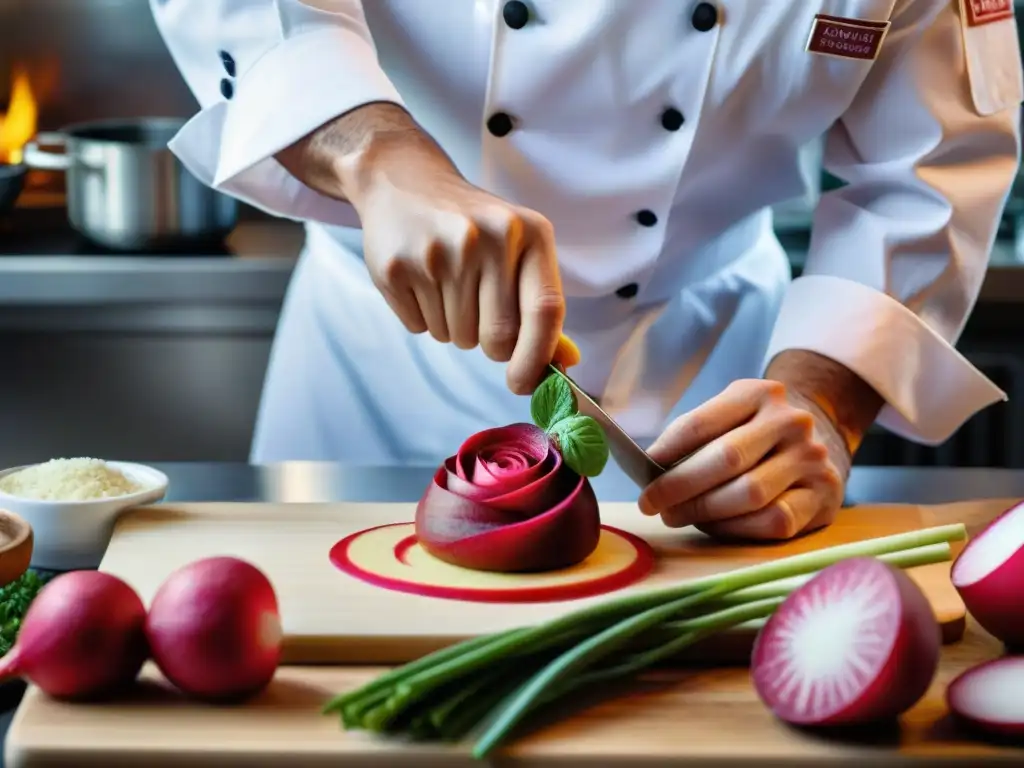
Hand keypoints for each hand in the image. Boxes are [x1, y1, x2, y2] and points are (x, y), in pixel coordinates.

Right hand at [276, 104, 564, 393]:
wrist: (405, 182)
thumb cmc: (475, 226)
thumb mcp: (518, 249)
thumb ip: (542, 306)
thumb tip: (566, 364)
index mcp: (529, 232)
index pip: (545, 311)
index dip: (537, 358)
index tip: (523, 384)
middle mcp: (486, 238)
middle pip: (496, 337)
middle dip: (488, 343)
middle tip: (477, 311)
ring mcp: (438, 251)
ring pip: (456, 337)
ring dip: (454, 328)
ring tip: (446, 284)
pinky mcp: (397, 267)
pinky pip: (419, 327)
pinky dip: (423, 318)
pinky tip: (422, 281)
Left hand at [638, 379, 849, 539]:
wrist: (821, 436)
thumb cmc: (754, 433)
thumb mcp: (728, 417)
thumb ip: (693, 439)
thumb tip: (649, 473)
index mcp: (759, 393)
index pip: (701, 424)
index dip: (666, 452)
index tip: (643, 473)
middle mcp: (791, 422)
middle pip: (726, 459)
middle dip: (680, 487)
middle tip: (652, 505)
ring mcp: (812, 458)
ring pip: (750, 494)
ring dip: (704, 512)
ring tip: (677, 516)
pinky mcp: (825, 495)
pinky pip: (774, 520)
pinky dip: (738, 528)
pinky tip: (717, 525)